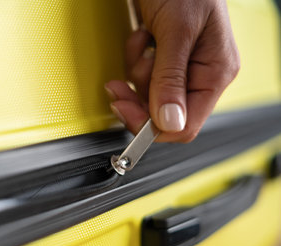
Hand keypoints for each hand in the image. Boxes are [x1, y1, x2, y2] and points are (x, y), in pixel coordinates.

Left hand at [106, 0, 239, 142]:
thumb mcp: (176, 31)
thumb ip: (170, 79)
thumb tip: (169, 122)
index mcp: (215, 73)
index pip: (185, 125)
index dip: (152, 126)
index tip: (126, 112)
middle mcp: (201, 75)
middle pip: (162, 113)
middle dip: (137, 96)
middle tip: (118, 86)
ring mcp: (183, 68)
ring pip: (149, 96)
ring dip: (136, 73)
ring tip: (142, 42)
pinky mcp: (166, 60)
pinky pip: (143, 77)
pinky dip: (135, 60)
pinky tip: (142, 37)